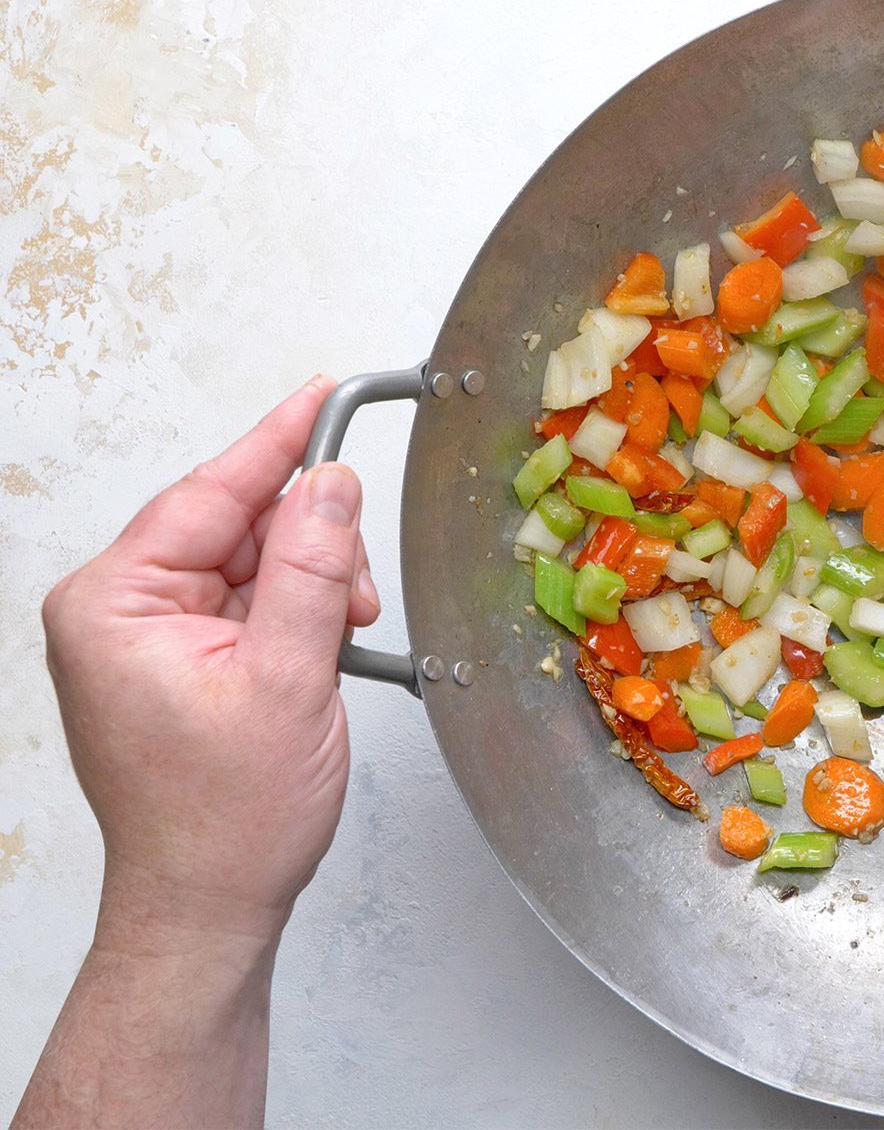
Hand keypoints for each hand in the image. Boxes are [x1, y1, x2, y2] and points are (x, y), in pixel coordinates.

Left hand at [41, 377, 376, 945]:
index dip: (276, 443)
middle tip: (354, 595)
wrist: (210, 905)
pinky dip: (298, 616)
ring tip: (340, 642)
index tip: (322, 395)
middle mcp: (117, 611)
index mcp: (113, 604)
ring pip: (253, 563)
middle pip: (236, 526)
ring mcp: (145, 637)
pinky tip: (323, 651)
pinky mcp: (177, 660)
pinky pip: (251, 603)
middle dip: (311, 548)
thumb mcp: (288, 680)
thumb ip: (313, 571)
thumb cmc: (225, 819)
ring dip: (312, 588)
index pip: (207, 494)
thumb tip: (331, 485)